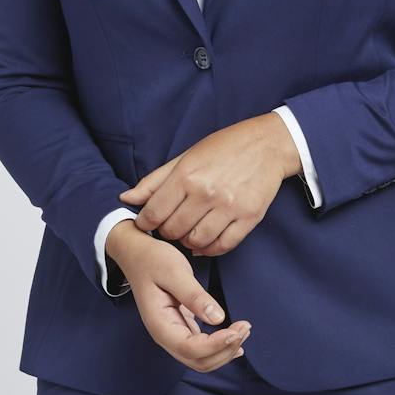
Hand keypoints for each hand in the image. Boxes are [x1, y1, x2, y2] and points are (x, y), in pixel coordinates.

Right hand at [107, 220, 251, 371]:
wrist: (137, 254)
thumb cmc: (153, 260)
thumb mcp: (174, 271)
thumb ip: (194, 296)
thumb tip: (217, 318)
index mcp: (160, 324)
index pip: (190, 348)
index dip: (216, 345)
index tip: (236, 331)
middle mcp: (165, 335)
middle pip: (198, 361)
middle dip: (225, 350)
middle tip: (245, 327)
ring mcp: (173, 332)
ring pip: (201, 358)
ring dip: (224, 351)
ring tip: (244, 331)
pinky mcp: (180, 326)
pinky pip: (200, 347)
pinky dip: (219, 346)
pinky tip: (234, 339)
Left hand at [117, 112, 300, 255]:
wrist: (267, 145)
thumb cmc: (224, 147)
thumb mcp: (186, 156)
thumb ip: (155, 180)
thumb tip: (126, 198)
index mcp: (187, 175)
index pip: (153, 213)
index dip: (146, 222)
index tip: (149, 221)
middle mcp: (206, 193)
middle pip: (173, 231)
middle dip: (167, 231)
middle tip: (171, 224)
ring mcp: (229, 207)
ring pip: (195, 242)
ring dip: (188, 241)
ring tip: (189, 230)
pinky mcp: (248, 218)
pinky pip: (222, 246)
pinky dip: (209, 248)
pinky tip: (205, 239)